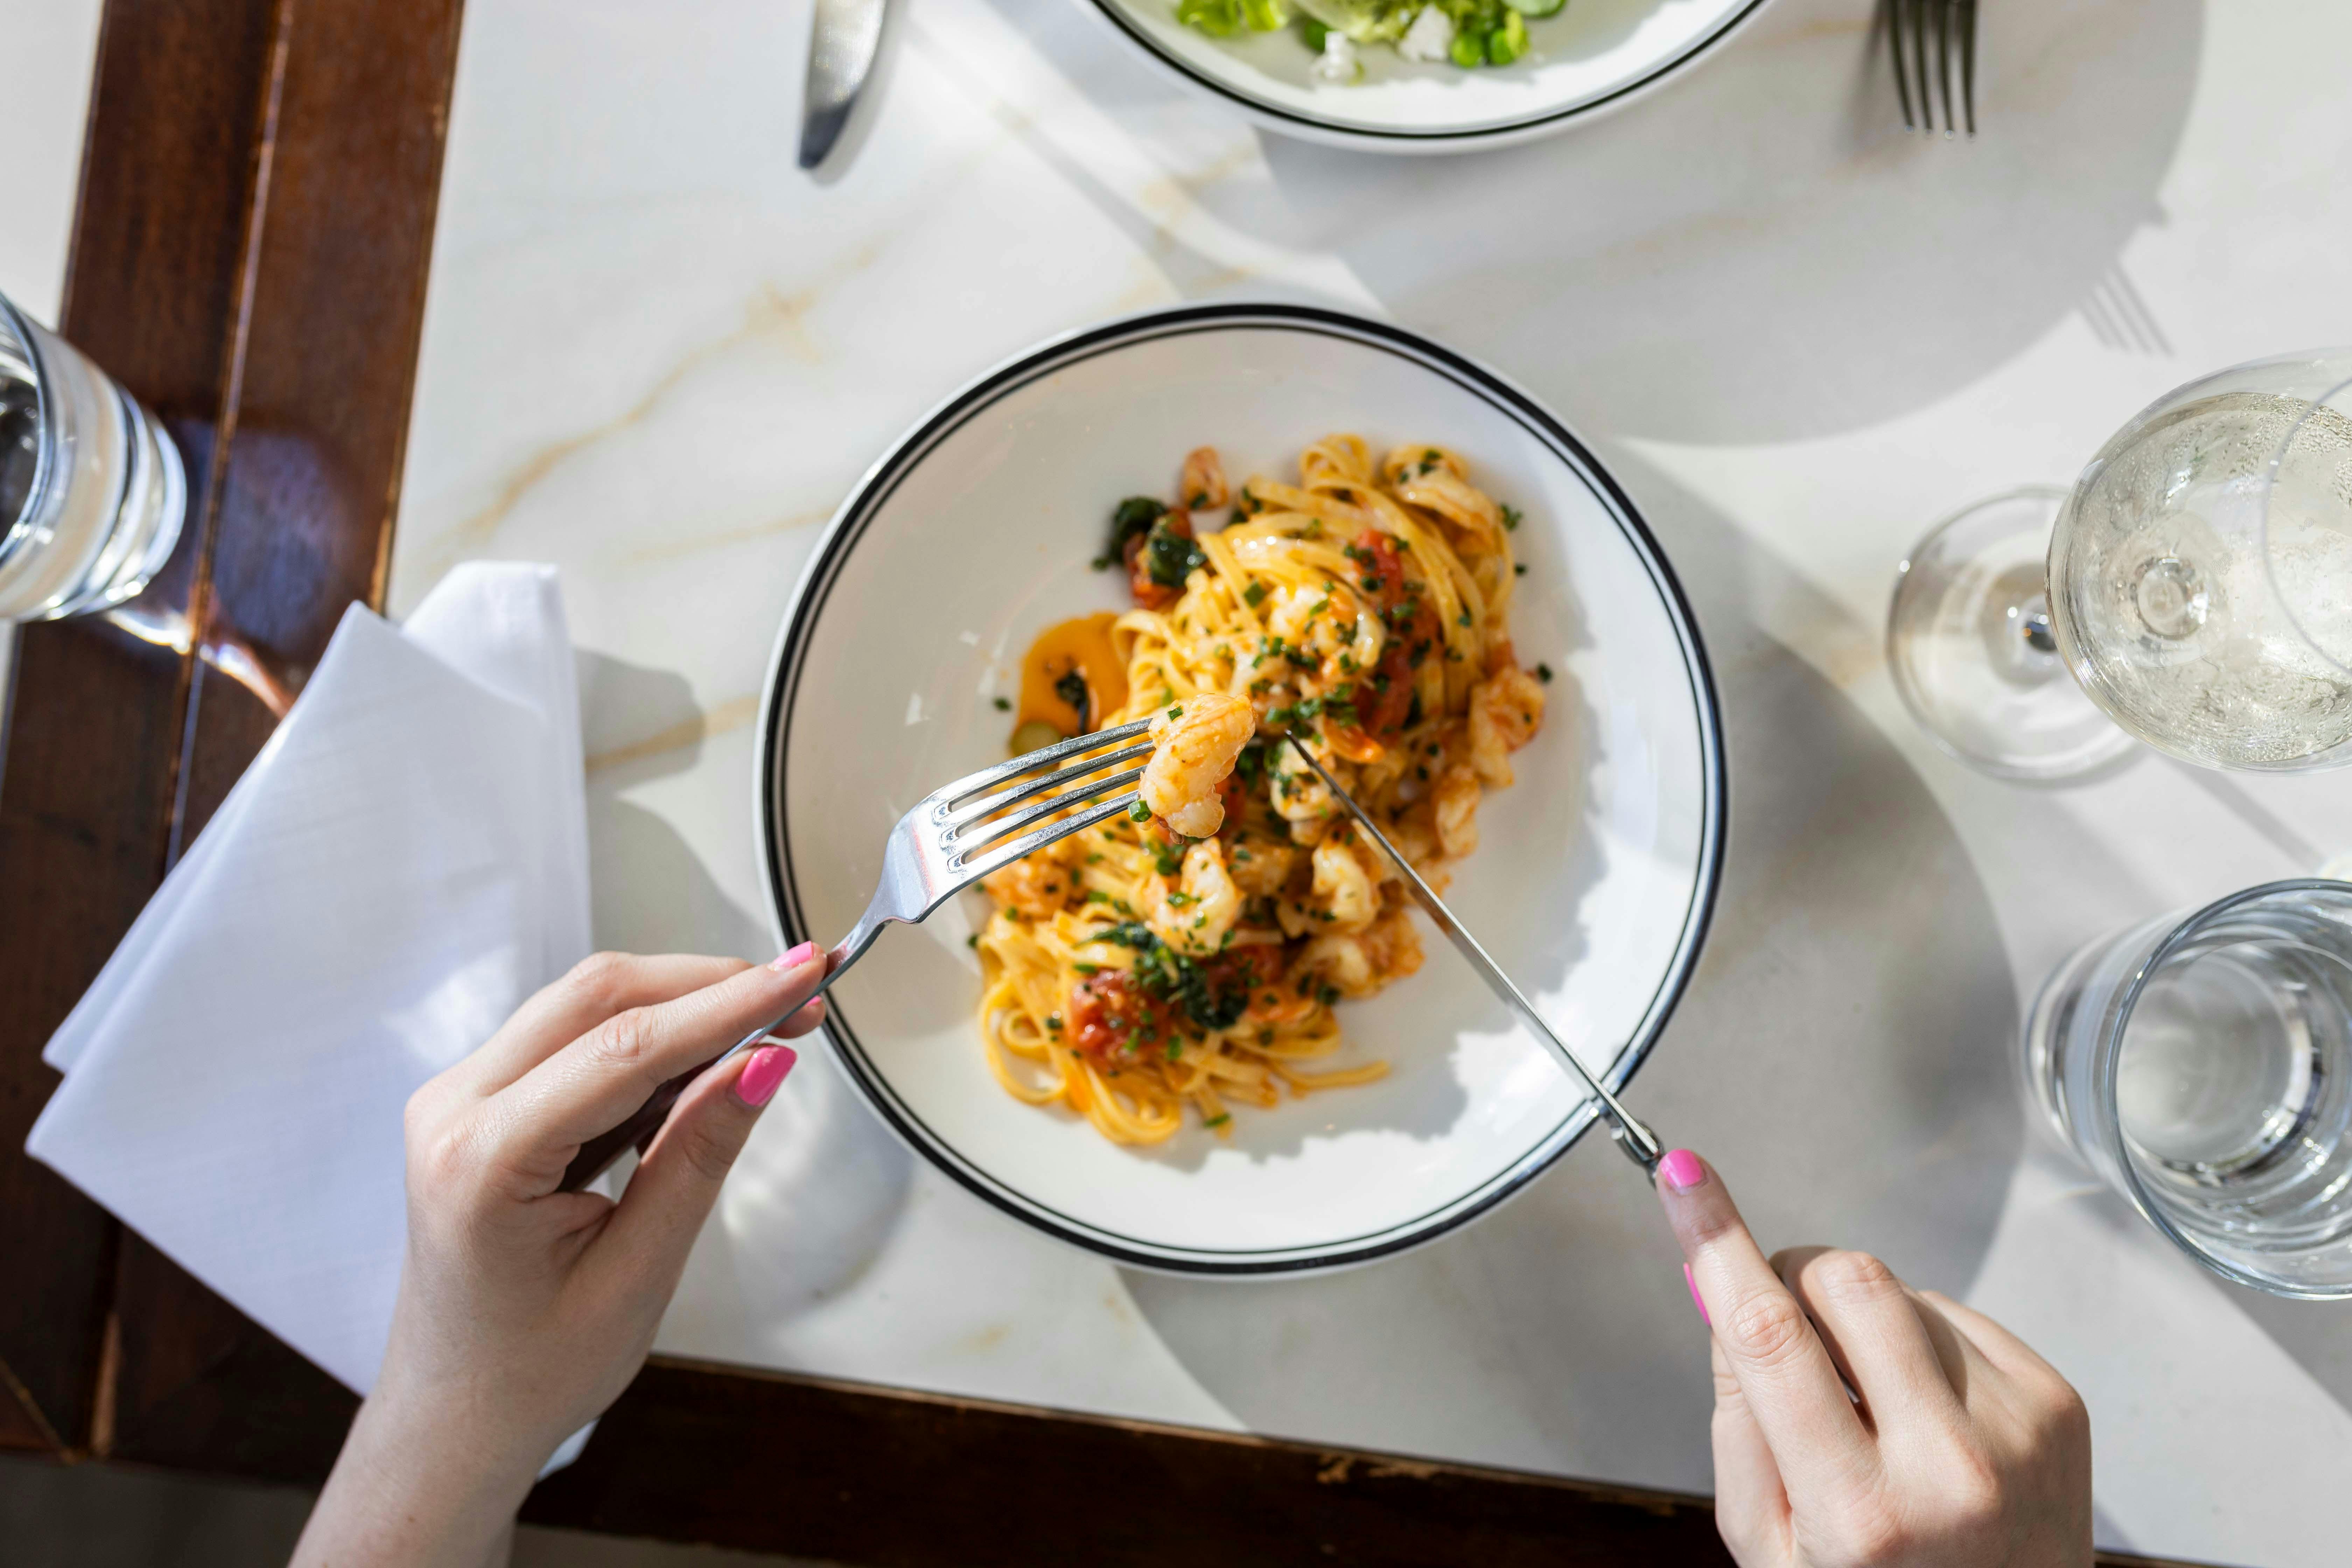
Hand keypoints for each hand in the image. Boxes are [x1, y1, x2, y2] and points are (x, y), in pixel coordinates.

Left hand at [293, 946, 830, 1567]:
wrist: (453, 1417)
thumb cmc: (531, 1370)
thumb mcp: (637, 1274)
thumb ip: (696, 1156)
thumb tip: (763, 1063)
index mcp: (481, 1161)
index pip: (624, 1049)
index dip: (727, 1004)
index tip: (803, 973)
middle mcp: (452, 1108)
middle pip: (598, 998)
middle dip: (709, 986)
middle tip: (801, 992)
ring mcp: (457, 1097)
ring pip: (585, 1005)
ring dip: (683, 1005)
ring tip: (770, 1026)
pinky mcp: (480, 1100)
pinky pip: (572, 1039)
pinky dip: (649, 1038)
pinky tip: (706, 1063)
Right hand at [1655, 1150, 2091, 1567]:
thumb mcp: (1770, 1541)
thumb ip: (1737, 1418)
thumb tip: (1719, 1289)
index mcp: (1860, 1509)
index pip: (1768, 1337)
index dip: (1718, 1243)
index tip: (1685, 1179)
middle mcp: (1950, 1465)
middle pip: (1846, 1282)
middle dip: (1797, 1282)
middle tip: (1788, 1330)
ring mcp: (2017, 1429)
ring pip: (1901, 1290)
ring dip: (1866, 1325)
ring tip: (1877, 1407)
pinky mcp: (2058, 1405)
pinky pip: (1959, 1312)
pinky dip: (1925, 1343)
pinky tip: (1928, 1410)